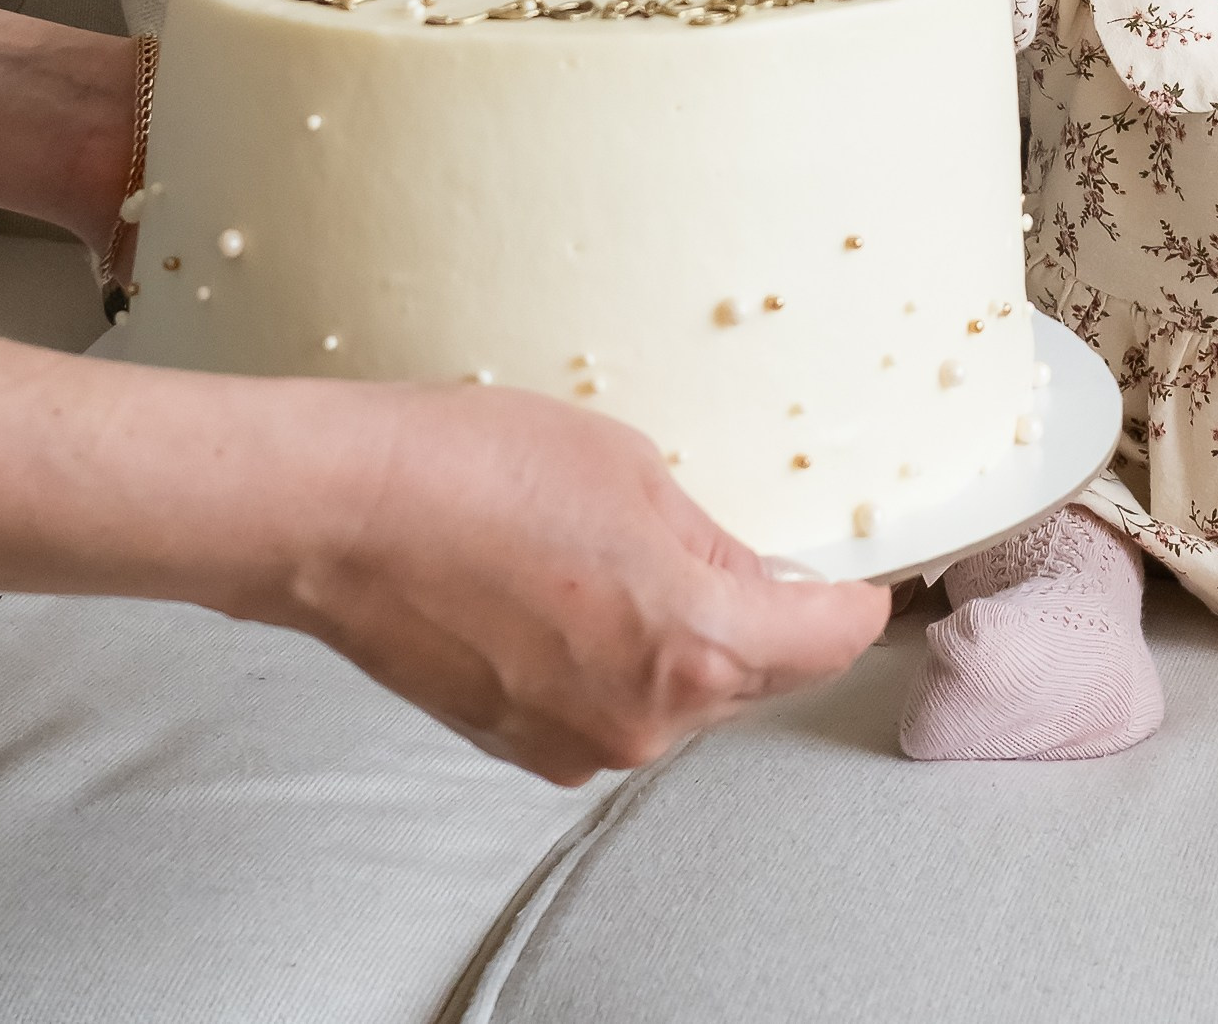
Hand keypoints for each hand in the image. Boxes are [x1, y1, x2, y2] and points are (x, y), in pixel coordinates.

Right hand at [253, 380, 889, 784]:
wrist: (346, 514)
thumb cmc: (477, 469)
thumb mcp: (635, 469)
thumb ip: (716, 542)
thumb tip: (761, 578)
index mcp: (696, 645)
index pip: (826, 643)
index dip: (859, 604)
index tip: (871, 580)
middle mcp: (647, 718)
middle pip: (757, 678)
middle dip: (766, 619)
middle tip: (745, 543)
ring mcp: (580, 744)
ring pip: (682, 697)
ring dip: (684, 641)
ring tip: (626, 556)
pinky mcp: (525, 747)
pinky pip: (612, 707)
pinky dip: (618, 660)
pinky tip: (574, 592)